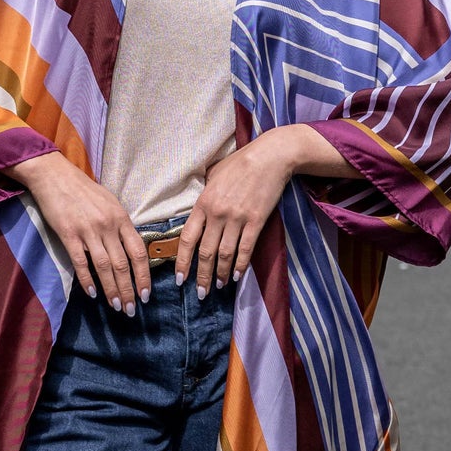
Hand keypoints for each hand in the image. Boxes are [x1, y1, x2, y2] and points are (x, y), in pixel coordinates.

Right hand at [5, 151, 150, 312]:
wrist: (54, 176)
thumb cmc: (83, 190)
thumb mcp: (110, 203)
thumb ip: (120, 226)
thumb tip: (129, 250)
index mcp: (121, 218)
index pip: (138, 253)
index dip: (144, 276)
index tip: (146, 294)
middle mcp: (108, 226)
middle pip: (122, 264)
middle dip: (129, 290)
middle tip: (131, 309)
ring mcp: (88, 230)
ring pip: (104, 267)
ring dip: (111, 289)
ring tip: (116, 306)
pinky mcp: (68, 234)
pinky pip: (80, 262)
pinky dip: (87, 280)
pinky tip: (92, 294)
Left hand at [175, 131, 298, 293]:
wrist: (269, 157)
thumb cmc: (240, 163)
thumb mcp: (213, 174)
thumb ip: (204, 193)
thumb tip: (197, 209)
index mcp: (203, 203)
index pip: (187, 239)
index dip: (183, 262)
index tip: (180, 279)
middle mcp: (217, 214)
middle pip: (205, 252)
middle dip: (201, 276)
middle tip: (200, 293)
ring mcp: (237, 219)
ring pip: (224, 255)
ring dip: (220, 274)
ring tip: (217, 287)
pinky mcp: (256, 221)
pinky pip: (246, 249)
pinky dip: (240, 265)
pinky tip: (236, 276)